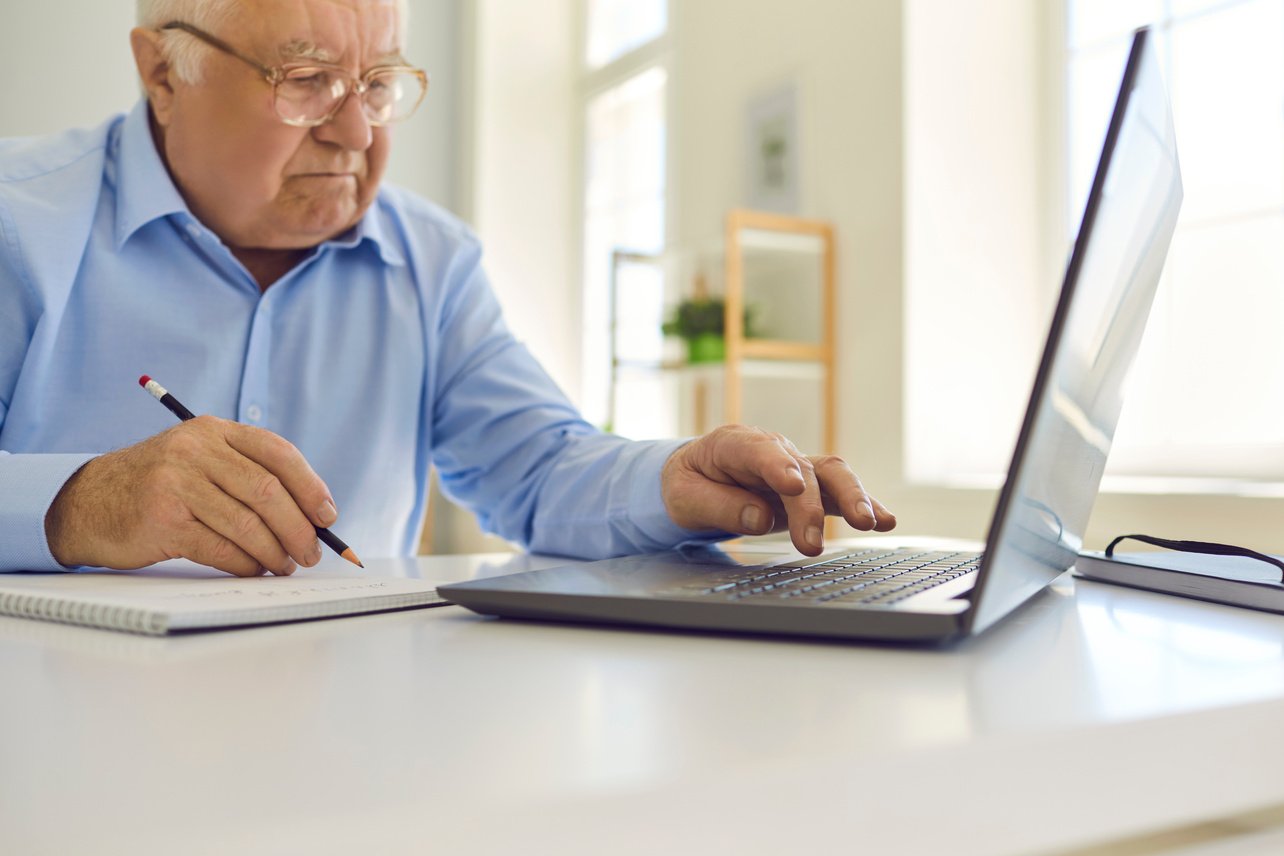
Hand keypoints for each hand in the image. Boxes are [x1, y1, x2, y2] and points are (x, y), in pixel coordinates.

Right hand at [44, 416, 338, 575]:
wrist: (88, 502)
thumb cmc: (160, 487)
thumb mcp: (200, 461)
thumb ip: (247, 474)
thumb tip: (310, 514)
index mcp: (213, 431)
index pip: (278, 453)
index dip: (310, 486)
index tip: (327, 516)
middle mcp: (196, 450)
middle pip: (268, 491)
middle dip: (298, 528)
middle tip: (311, 553)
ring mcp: (176, 483)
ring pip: (247, 524)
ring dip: (275, 551)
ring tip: (285, 565)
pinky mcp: (162, 519)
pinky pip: (221, 548)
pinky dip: (246, 564)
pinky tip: (255, 570)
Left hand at [661, 425, 895, 555]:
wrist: (697, 476)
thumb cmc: (689, 483)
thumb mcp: (685, 497)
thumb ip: (719, 506)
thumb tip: (759, 518)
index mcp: (734, 444)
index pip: (759, 451)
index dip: (777, 466)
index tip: (792, 486)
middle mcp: (773, 450)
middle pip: (803, 469)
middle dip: (811, 505)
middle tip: (811, 543)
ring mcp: (797, 466)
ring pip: (832, 474)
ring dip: (852, 498)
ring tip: (869, 523)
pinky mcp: (812, 486)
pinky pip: (841, 492)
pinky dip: (865, 504)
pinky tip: (887, 520)